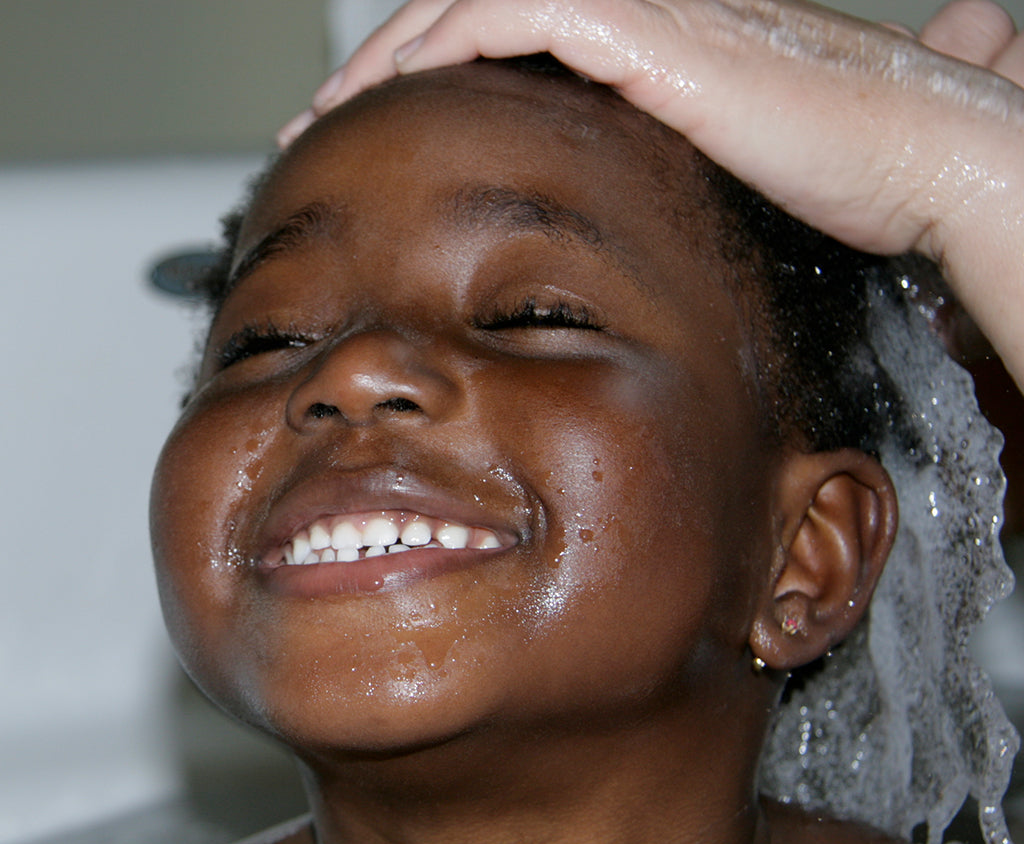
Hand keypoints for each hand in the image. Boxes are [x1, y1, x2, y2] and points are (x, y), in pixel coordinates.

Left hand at [280, 0, 1023, 387]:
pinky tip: (400, 86)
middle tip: (322, 119)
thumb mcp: (699, 191)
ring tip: (329, 110)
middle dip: (384, 66)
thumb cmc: (826, 185)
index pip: (499, 44)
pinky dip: (447, 42)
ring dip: (390, 54)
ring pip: (473, 2)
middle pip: (467, 15)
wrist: (904, 154)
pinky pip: (517, 12)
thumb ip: (638, 196)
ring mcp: (636, 11)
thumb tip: (599, 248)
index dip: (425, 81)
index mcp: (634, 50)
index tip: (373, 137)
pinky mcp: (645, 29)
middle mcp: (627, 13)